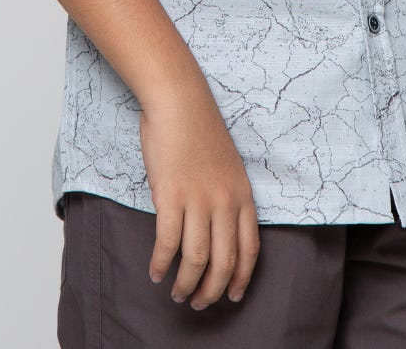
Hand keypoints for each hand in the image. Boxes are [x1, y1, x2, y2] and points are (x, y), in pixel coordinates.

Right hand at [139, 78, 260, 310]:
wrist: (180, 102)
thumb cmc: (199, 130)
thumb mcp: (228, 166)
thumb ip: (227, 197)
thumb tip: (216, 231)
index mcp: (243, 194)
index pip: (250, 248)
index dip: (241, 278)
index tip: (232, 295)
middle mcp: (225, 201)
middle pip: (223, 261)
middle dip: (211, 290)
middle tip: (199, 304)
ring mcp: (199, 200)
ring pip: (196, 260)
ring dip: (186, 284)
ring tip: (177, 294)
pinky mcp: (171, 197)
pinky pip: (168, 243)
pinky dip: (160, 264)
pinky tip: (155, 272)